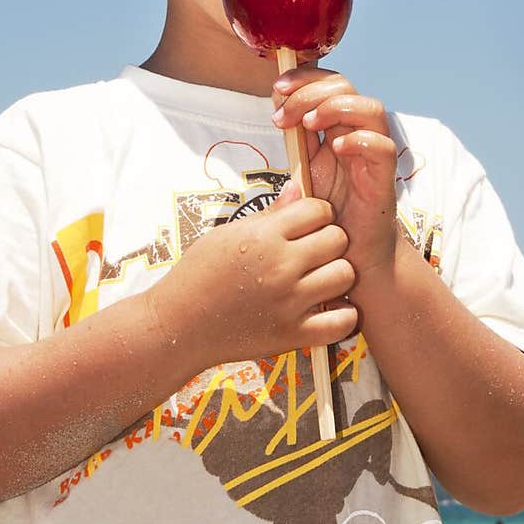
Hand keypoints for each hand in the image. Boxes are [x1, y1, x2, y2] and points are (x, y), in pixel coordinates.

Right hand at [148, 180, 357, 366]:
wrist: (177, 325)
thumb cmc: (197, 275)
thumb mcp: (226, 234)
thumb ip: (268, 214)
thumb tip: (297, 188)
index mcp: (263, 237)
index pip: (318, 210)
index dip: (316, 214)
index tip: (306, 226)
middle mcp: (280, 267)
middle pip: (338, 239)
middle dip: (330, 241)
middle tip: (314, 252)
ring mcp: (289, 303)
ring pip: (346, 275)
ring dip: (337, 275)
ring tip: (319, 279)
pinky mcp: (292, 335)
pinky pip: (342, 324)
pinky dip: (342, 317)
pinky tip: (327, 310)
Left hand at [271, 63, 397, 284]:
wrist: (349, 260)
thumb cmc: (326, 219)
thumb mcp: (303, 174)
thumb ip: (296, 145)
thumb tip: (278, 111)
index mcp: (337, 131)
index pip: (328, 85)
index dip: (305, 78)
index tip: (276, 89)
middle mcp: (357, 138)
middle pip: (346, 88)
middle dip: (310, 92)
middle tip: (283, 114)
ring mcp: (372, 157)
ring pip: (371, 109)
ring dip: (335, 107)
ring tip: (307, 124)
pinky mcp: (383, 182)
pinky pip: (383, 148)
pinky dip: (360, 141)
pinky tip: (335, 149)